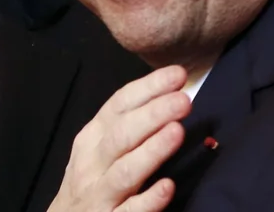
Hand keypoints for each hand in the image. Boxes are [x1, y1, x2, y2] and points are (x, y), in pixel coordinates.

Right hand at [48, 65, 191, 211]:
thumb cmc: (90, 182)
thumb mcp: (97, 149)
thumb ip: (125, 126)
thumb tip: (169, 97)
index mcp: (92, 138)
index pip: (118, 105)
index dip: (147, 89)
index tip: (178, 75)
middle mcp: (92, 163)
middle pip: (121, 134)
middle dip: (152, 115)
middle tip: (184, 100)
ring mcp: (99, 194)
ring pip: (124, 171)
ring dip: (151, 151)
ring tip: (177, 132)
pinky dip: (147, 199)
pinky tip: (167, 187)